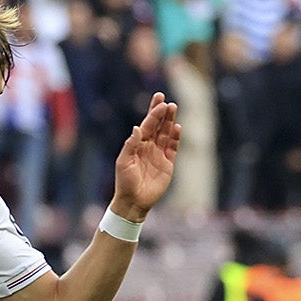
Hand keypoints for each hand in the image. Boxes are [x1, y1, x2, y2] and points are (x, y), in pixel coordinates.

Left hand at [109, 92, 179, 220]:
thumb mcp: (123, 162)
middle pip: (157, 126)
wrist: (134, 201)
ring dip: (170, 122)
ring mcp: (159, 154)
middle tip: (165, 99)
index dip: (153, 113)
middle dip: (161, 113)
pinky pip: (173, 148)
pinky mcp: (168, 164)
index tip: (160, 102)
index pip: (147, 125)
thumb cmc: (125, 182)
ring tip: (173, 108)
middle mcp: (149, 147)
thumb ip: (131, 145)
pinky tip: (177, 128)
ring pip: (166, 134)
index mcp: (137, 144)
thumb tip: (137, 128)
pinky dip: (176, 138)